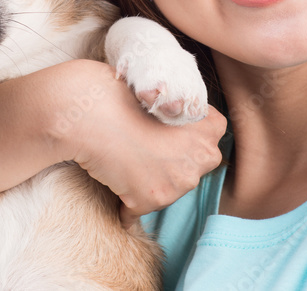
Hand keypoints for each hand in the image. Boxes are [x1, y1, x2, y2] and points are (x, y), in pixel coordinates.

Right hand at [52, 61, 226, 228]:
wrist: (95, 112)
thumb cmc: (124, 96)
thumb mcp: (165, 97)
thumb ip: (183, 113)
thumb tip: (179, 127)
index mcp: (210, 127)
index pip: (212, 136)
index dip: (188, 135)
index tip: (169, 132)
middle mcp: (203, 157)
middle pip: (194, 167)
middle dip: (174, 163)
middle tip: (147, 148)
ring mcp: (180, 181)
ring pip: (170, 190)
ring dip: (152, 182)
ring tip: (127, 161)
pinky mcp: (154, 199)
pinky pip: (140, 209)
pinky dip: (127, 204)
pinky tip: (114, 184)